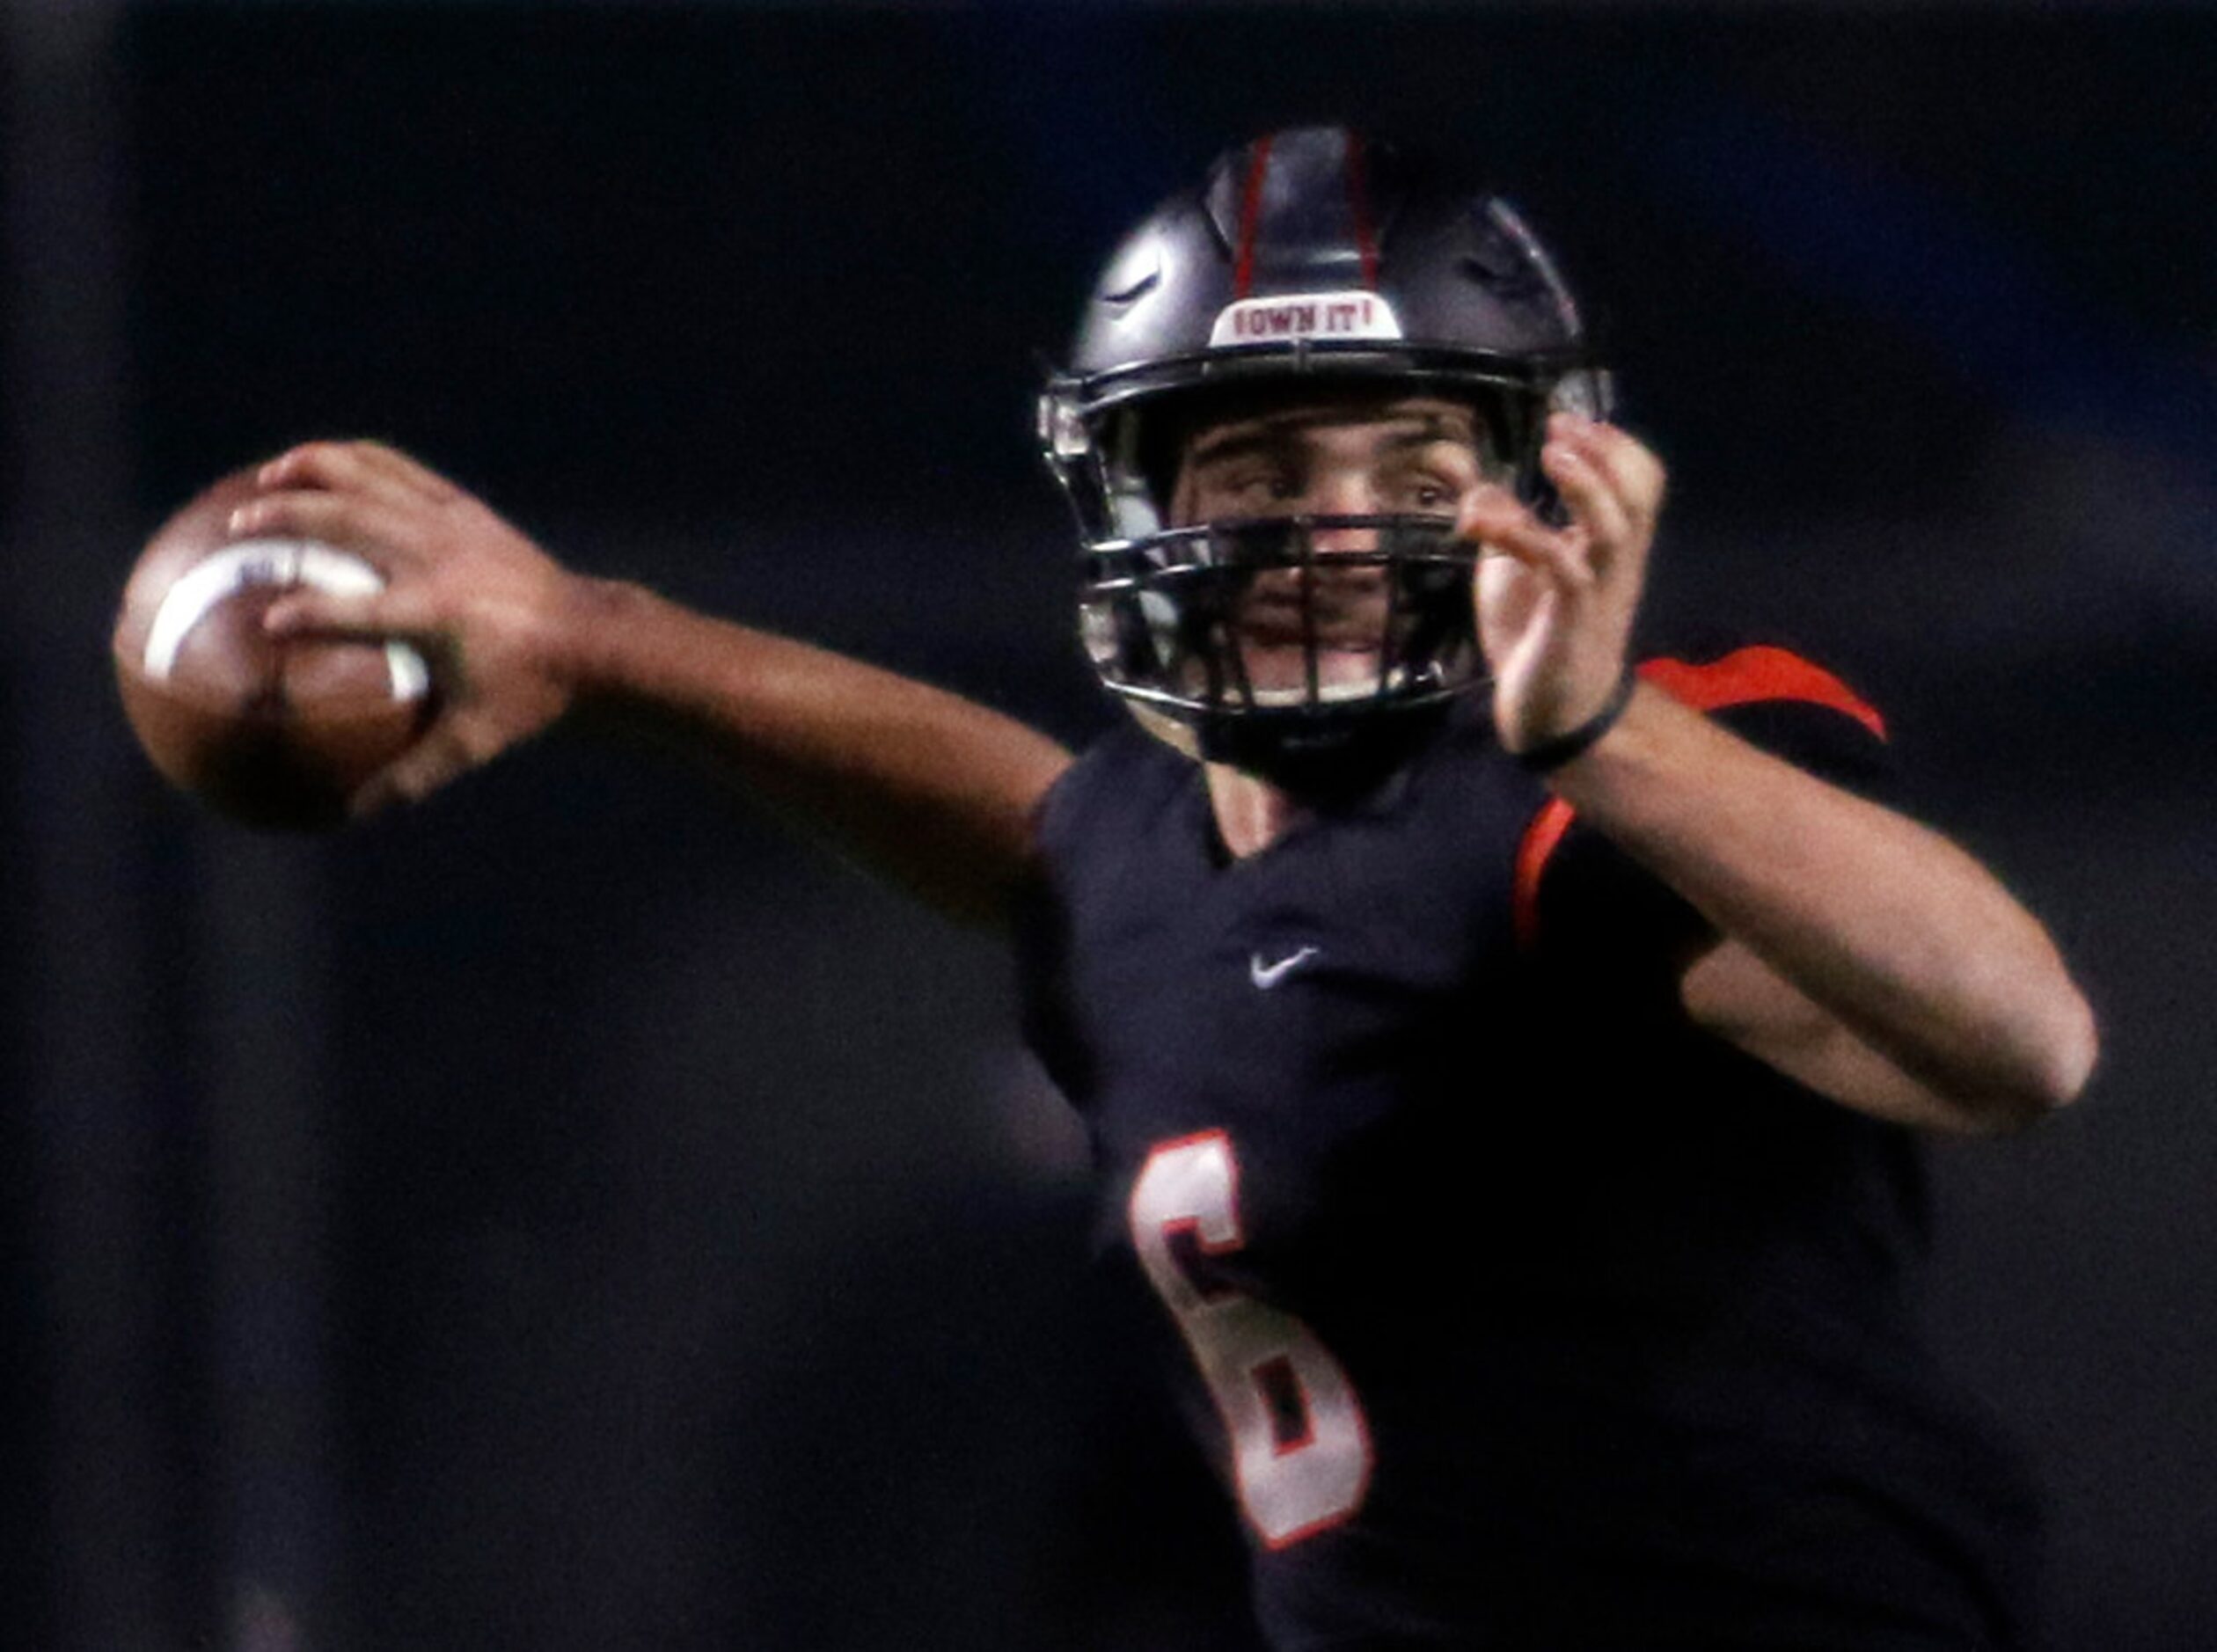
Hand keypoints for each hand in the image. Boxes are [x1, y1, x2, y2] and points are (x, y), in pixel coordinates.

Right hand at [228, 440, 586, 815]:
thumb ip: (412, 775)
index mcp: (434, 614)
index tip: (264, 617)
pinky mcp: (465, 509)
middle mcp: (437, 559)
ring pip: (368, 480)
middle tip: (239, 528)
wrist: (593, 640)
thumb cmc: (529, 697)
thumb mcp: (475, 742)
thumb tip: (354, 813)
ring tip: (263, 477)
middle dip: (288, 518)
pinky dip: (356, 461)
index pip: (354, 610)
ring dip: (312, 471)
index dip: (305, 611)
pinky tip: (319, 463)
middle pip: (347, 520)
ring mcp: (452, 525)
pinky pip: (401, 472)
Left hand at [1458, 414, 1665, 755]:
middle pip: (1641, 494)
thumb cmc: (1536, 633)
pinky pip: (1564, 569)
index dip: (1615, 445)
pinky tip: (1490, 527)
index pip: (1642, 482)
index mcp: (1611, 545)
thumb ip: (1499, 519)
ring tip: (1552, 455)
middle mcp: (1616, 563)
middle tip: (1559, 429)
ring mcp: (1598, 590)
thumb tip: (1468, 476)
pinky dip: (1530, 538)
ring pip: (1616, 526)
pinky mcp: (1570, 619)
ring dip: (1586, 485)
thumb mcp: (1511, 565)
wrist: (1549, 710)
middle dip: (1605, 452)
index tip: (1568, 422)